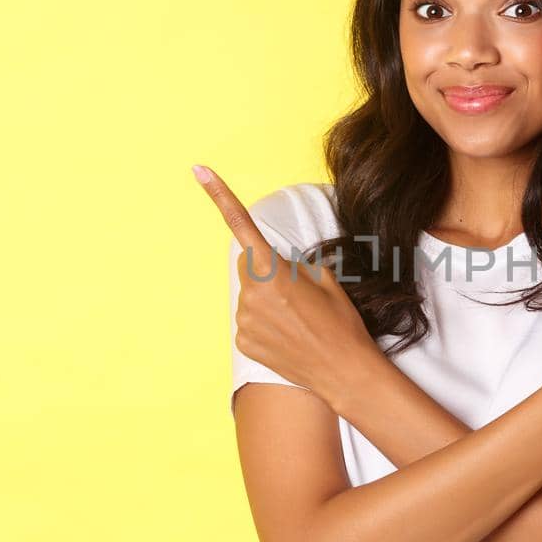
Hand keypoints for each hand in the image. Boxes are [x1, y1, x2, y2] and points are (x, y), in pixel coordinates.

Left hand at [194, 165, 376, 406]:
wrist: (343, 371)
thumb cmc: (340, 322)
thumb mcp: (326, 280)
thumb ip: (293, 264)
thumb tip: (277, 266)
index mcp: (272, 272)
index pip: (242, 226)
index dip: (219, 196)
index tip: (199, 169)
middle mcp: (251, 294)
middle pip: (248, 265)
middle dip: (266, 269)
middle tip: (297, 291)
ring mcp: (245, 320)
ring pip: (249, 294)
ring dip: (267, 298)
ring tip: (297, 318)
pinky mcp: (243, 342)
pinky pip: (248, 319)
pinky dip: (264, 321)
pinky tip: (287, 334)